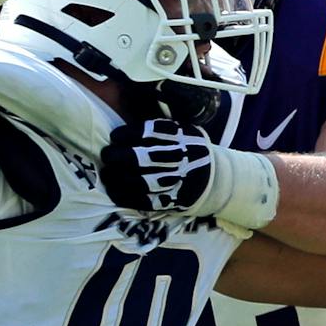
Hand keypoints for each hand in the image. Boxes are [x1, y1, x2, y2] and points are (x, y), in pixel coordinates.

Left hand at [100, 116, 279, 233]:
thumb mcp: (185, 132)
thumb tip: (130, 126)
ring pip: (135, 179)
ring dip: (115, 176)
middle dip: (115, 156)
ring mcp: (173, 180)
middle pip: (136, 156)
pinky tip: (114, 189)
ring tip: (107, 174)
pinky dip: (123, 195)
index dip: (123, 136)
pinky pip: (141, 199)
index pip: (143, 133)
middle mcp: (175, 158)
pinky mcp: (170, 198)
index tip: (115, 138)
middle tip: (107, 155)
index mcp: (179, 138)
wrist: (219, 179)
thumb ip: (162, 129)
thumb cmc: (195, 153)